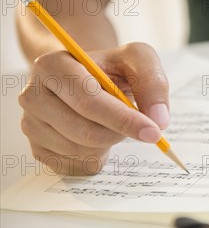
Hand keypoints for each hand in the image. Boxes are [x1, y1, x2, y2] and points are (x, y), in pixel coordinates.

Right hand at [19, 43, 169, 174]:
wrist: (90, 79)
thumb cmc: (113, 68)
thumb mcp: (138, 61)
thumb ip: (153, 83)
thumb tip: (158, 120)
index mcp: (53, 66)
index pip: (88, 100)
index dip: (123, 119)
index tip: (153, 131)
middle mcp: (33, 95)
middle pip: (84, 131)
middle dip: (119, 133)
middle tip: (138, 125)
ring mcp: (31, 124)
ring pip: (82, 151)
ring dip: (109, 143)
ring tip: (111, 123)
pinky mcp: (38, 148)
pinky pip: (76, 166)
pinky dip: (98, 156)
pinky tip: (100, 137)